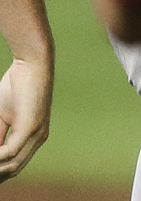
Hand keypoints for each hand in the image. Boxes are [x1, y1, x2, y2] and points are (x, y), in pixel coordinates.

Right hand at [0, 56, 50, 179]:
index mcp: (34, 136)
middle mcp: (39, 138)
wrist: (32, 65)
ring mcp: (36, 134)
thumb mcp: (3, 116)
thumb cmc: (17, 87)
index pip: (16, 164)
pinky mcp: (30, 127)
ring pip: (12, 164)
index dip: (0, 173)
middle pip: (14, 169)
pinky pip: (10, 152)